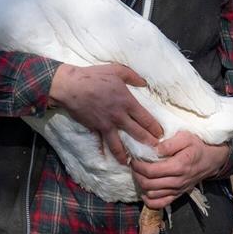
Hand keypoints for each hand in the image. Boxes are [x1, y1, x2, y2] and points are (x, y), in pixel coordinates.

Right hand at [48, 63, 162, 162]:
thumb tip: (144, 83)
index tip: (161, 134)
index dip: (155, 128)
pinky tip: (107, 159)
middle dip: (148, 142)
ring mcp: (107, 124)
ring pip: (119, 144)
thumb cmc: (94, 76)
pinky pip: (102, 143)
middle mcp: (119, 116)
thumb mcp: (116, 70)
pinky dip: (104, 152)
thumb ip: (133, 76)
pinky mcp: (95, 128)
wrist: (71, 86)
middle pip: (138, 133)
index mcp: (127, 102)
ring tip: (133, 163)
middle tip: (156, 150)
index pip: (146, 119)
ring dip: (127, 154)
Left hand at [130, 132, 229, 209]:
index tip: (133, 158)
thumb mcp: (185, 137)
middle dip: (136, 174)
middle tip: (133, 164)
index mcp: (178, 166)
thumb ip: (168, 143)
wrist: (211, 159)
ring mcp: (177, 190)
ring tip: (139, 173)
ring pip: (151, 194)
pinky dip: (149, 200)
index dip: (138, 165)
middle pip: (148, 183)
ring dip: (141, 185)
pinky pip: (160, 204)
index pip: (151, 171)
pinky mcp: (178, 195)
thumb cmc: (197, 146)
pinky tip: (145, 190)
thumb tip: (154, 149)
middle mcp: (177, 181)